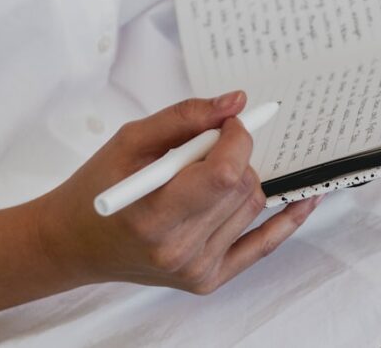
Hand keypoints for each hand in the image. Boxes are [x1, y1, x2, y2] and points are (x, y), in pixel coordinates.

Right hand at [33, 92, 320, 294]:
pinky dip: (286, 221)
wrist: (75, 242)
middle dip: (234, 156)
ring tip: (204, 176)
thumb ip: (184, 117)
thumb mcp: (131, 140)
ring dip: (241, 181)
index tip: (228, 123)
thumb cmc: (98, 187)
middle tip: (205, 148)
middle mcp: (178, 249)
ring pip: (252, 206)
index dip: (236, 139)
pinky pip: (263, 245)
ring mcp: (196, 269)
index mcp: (154, 215)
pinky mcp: (208, 279)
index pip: (225, 174)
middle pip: (242, 188)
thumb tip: (236, 102)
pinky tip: (305, 200)